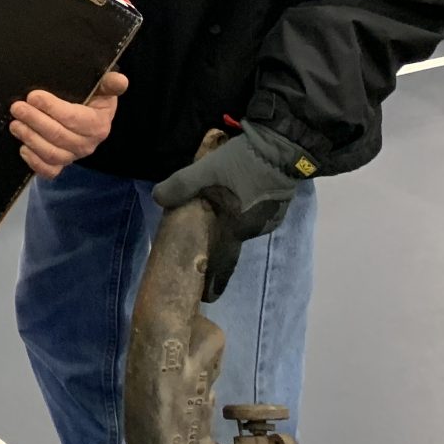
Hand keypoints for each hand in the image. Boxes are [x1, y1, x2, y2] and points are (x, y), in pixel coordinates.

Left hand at [11, 71, 126, 178]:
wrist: (90, 119)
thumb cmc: (93, 100)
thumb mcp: (103, 89)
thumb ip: (110, 83)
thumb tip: (120, 80)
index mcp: (98, 124)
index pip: (73, 117)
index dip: (51, 107)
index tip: (33, 96)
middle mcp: (88, 144)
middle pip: (58, 136)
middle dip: (34, 121)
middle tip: (17, 108)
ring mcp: (74, 156)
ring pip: (51, 153)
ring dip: (30, 139)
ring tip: (15, 124)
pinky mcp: (62, 165)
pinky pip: (49, 170)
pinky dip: (35, 162)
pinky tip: (23, 149)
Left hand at [152, 123, 312, 302]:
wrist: (285, 145)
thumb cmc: (244, 161)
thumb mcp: (206, 169)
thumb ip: (180, 185)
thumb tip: (157, 197)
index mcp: (236, 226)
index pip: (222, 262)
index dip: (214, 280)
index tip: (208, 297)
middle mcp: (254, 228)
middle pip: (232, 244)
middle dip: (220, 251)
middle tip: (208, 255)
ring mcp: (269, 218)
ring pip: (244, 227)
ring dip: (232, 225)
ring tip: (220, 217)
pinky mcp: (279, 205)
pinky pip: (255, 216)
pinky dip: (244, 213)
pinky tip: (239, 200)